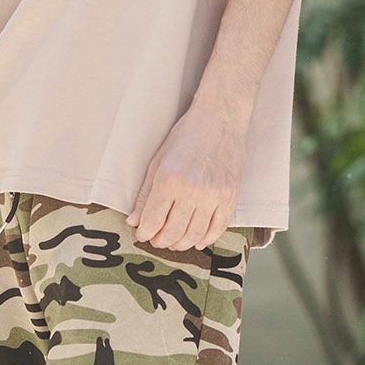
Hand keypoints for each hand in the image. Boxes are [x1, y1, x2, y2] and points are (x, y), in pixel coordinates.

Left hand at [127, 101, 248, 249]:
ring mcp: (214, 195)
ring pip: (195, 235)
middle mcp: (192, 191)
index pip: (152, 221)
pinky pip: (218, 229)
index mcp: (169, 180)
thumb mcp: (157, 162)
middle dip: (161, 242)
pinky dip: (206, 239)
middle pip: (173, 233)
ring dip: (181, 244)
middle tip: (157, 240)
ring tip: (174, 242)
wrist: (220, 119)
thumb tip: (134, 222)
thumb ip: (145, 195)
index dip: (144, 233)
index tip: (142, 235)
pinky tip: (197, 239)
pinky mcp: (231, 196)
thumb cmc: (185, 137)